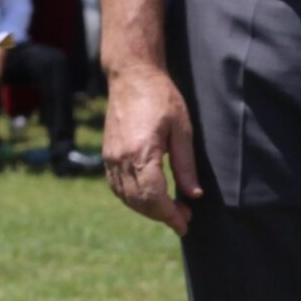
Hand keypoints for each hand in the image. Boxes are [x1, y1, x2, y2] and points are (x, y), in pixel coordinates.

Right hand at [102, 65, 201, 233]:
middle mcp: (121, 157)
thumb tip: (193, 195)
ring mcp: (110, 156)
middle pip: (139, 201)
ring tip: (170, 210)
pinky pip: (117, 186)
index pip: (153, 197)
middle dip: (162, 215)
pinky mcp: (107, 153)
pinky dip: (133, 198)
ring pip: (126, 197)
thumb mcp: (183, 131)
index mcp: (141, 152)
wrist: (131, 75)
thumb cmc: (161, 98)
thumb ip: (186, 165)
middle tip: (184, 218)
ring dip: (147, 209)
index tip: (184, 225)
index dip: (170, 215)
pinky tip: (150, 198)